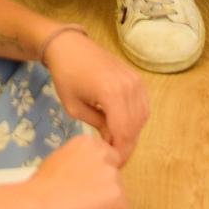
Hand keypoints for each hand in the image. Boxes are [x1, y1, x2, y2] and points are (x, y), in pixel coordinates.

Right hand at [26, 134, 126, 208]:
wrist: (37, 202)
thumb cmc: (41, 185)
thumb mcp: (60, 161)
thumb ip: (79, 164)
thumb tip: (86, 178)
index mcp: (88, 142)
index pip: (106, 160)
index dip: (97, 178)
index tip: (85, 190)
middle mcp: (104, 154)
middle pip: (113, 178)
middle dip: (101, 194)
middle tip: (83, 206)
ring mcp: (112, 175)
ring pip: (118, 198)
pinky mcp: (117, 196)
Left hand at [43, 27, 146, 161]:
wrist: (68, 45)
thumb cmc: (66, 75)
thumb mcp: (74, 107)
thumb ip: (97, 126)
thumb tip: (112, 140)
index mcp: (112, 94)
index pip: (123, 132)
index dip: (120, 152)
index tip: (112, 163)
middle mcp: (128, 86)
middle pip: (135, 126)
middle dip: (126, 145)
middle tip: (115, 157)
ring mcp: (135, 80)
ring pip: (142, 117)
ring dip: (132, 132)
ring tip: (117, 142)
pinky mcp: (136, 77)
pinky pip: (142, 104)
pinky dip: (136, 118)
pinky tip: (122, 125)